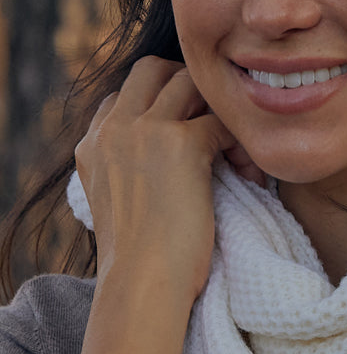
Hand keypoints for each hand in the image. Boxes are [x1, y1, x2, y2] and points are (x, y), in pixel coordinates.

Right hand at [75, 56, 257, 300]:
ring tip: (232, 147)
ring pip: (189, 82)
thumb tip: (164, 162)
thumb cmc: (139, 259)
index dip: (158, 105)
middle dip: (185, 83)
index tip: (184, 132)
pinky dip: (239, 142)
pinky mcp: (180, 143)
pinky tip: (247, 171)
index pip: (122, 96)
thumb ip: (127, 170)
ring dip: (216, 107)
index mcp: (92, 146)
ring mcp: (143, 131)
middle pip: (151, 69)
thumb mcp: (117, 204)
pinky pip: (220, 121)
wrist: (142, 285)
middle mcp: (112, 130)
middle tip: (211, 121)